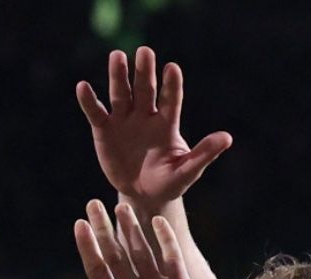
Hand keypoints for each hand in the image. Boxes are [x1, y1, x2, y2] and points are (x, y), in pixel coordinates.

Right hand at [74, 199, 219, 278]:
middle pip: (115, 254)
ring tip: (121, 207)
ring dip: (130, 227)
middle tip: (94, 205)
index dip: (86, 244)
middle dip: (103, 227)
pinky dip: (164, 238)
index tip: (79, 224)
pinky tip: (156, 222)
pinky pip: (171, 257)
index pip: (96, 269)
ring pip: (141, 251)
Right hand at [75, 46, 231, 213]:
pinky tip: (83, 87)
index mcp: (166, 123)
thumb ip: (205, 153)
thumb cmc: (170, 182)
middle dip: (144, 71)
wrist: (144, 195)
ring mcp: (124, 121)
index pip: (170, 99)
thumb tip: (227, 138)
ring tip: (117, 56)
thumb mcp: (188, 170)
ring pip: (121, 94)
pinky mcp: (105, 130)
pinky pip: (96, 113)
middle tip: (144, 51)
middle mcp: (145, 116)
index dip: (171, 85)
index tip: (172, 68)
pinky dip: (89, 101)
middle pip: (144, 90)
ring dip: (118, 76)